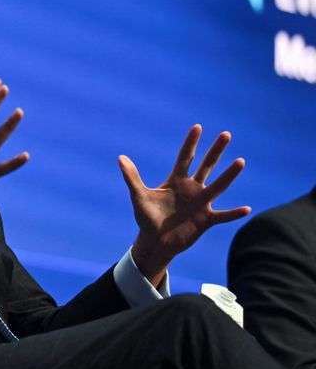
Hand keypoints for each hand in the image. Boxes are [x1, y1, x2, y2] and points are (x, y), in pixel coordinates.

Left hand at [119, 124, 250, 286]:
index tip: (197, 127)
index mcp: (176, 181)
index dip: (190, 143)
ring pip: (218, 186)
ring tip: (241, 161)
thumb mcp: (139, 197)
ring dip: (229, 175)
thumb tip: (120, 158)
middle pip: (206, 166)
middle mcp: (191, 189)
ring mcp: (201, 203)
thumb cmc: (146, 218)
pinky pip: (223, 216)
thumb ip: (131, 178)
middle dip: (215, 151)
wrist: (156, 241)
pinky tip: (246, 208)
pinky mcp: (206, 220)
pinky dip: (234, 213)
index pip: (185, 158)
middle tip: (226, 134)